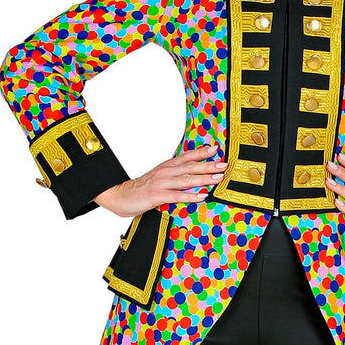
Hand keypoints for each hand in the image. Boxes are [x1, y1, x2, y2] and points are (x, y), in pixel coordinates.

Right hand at [94, 144, 225, 217]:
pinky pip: (177, 195)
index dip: (202, 152)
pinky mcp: (157, 196)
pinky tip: (202, 196)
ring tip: (218, 178)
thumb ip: (175, 173)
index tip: (216, 148)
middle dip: (209, 165)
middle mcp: (165, 171)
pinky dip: (190, 196)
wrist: (120, 195)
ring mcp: (161, 183)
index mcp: (167, 166)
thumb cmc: (143, 188)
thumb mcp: (160, 176)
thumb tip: (193, 172)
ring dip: (204, 178)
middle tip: (224, 164)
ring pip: (186, 179)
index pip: (187, 156)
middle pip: (190, 166)